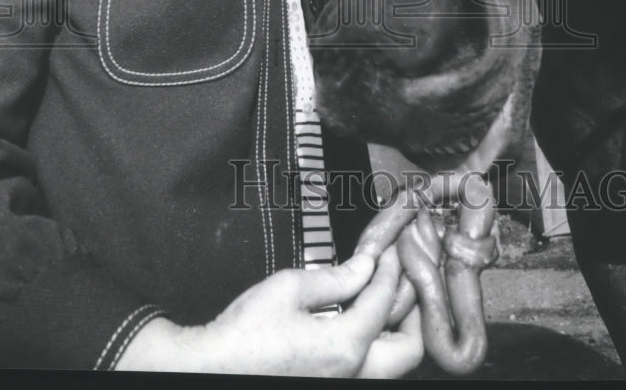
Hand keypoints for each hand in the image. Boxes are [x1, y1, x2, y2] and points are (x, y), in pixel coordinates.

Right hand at [114, 247, 422, 376]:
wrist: (212, 368)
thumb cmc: (245, 330)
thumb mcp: (290, 287)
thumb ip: (336, 277)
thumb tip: (366, 265)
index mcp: (347, 344)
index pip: (385, 299)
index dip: (390, 267)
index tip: (389, 248)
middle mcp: (354, 373)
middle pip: (408, 347)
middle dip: (412, 311)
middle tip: (403, 281)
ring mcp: (343, 384)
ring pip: (392, 366)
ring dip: (396, 332)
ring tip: (386, 300)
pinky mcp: (329, 384)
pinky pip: (368, 369)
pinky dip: (375, 346)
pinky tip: (360, 321)